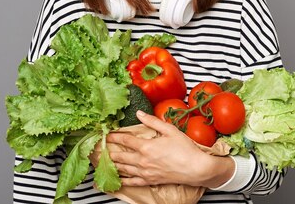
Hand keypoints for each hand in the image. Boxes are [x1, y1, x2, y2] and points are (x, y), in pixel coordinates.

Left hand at [106, 110, 233, 187]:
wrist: (196, 168)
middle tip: (99, 149)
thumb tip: (139, 113)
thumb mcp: (169, 130)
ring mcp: (145, 172)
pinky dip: (123, 180)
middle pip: (120, 156)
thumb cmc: (185, 149)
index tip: (105, 134)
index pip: (125, 140)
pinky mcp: (150, 181)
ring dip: (112, 165)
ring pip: (124, 169)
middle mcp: (143, 160)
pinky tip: (117, 179)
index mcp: (146, 146)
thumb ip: (152, 121)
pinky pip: (133, 181)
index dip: (114, 137)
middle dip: (108, 151)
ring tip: (103, 161)